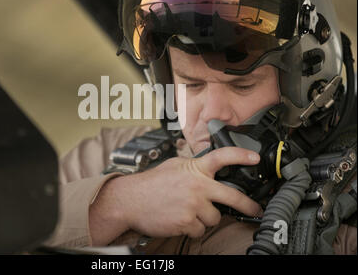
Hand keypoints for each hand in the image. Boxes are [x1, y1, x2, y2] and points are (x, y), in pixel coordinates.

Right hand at [89, 147, 262, 244]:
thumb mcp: (174, 166)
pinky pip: (200, 230)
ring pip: (214, 218)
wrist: (130, 200)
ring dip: (205, 218)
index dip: (241, 156)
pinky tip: (180, 219)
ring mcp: (193, 205)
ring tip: (188, 211)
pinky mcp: (187, 222)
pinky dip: (193, 228)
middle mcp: (197, 185)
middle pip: (232, 197)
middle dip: (248, 206)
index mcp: (194, 169)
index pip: (222, 157)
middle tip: (256, 210)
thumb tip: (209, 169)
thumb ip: (194, 167)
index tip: (255, 158)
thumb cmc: (150, 184)